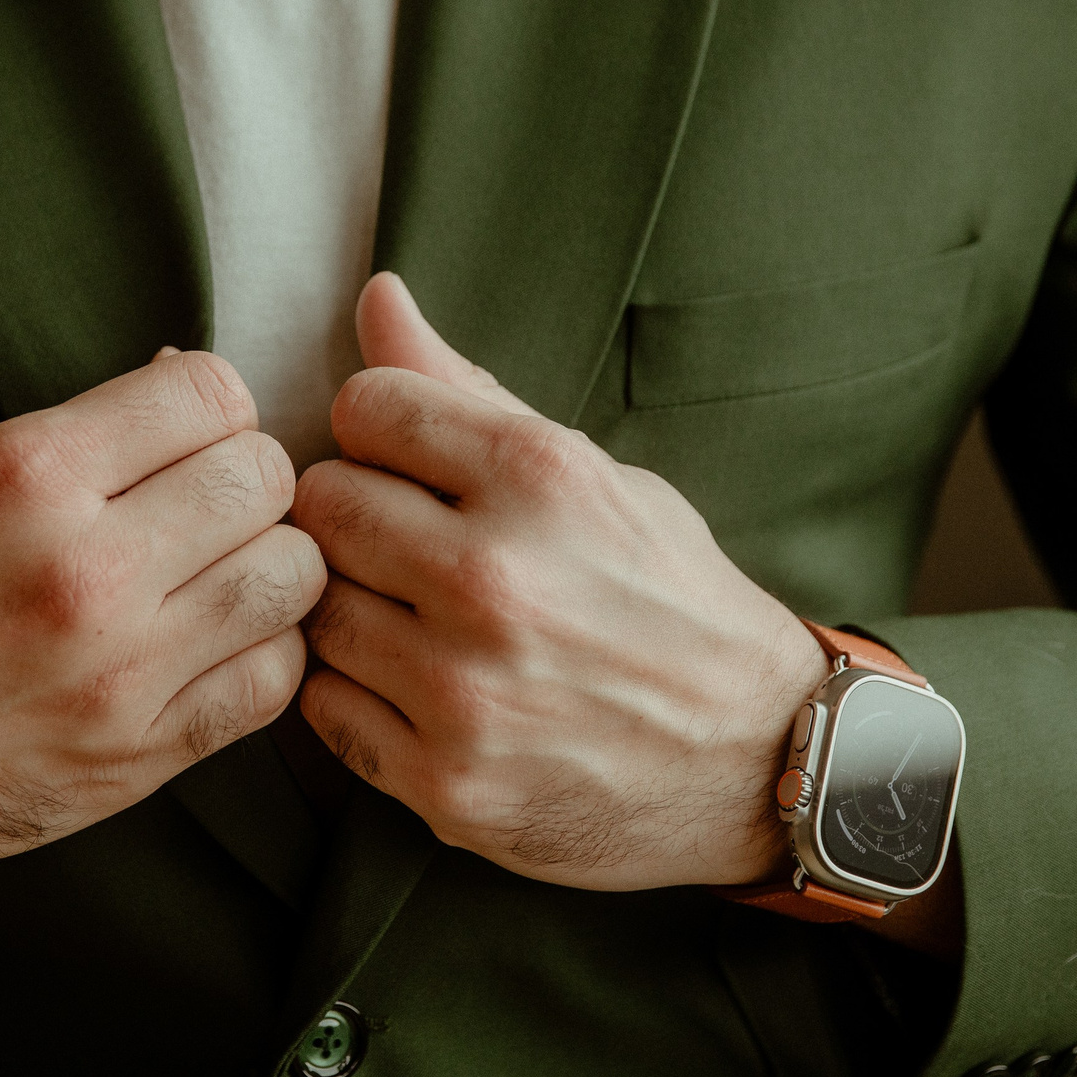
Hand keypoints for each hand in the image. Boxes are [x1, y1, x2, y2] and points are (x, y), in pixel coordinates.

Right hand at [0, 350, 324, 942]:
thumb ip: (71, 440)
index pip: (210, 394)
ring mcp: (116, 673)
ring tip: (216, 573)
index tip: (187, 432)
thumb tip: (182, 388)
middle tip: (205, 504)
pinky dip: (262, 654)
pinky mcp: (132, 758)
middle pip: (265, 479)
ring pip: (291, 577)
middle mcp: (82, 570)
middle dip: (246, 479)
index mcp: (25, 477)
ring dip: (268, 563)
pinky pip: (271, 682)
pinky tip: (213, 646)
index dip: (211, 405)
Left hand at [293, 275, 827, 891]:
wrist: (760, 760)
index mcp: (540, 478)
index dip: (380, 431)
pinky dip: (358, 697)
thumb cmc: (672, 601)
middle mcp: (494, 578)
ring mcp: (464, 688)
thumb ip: (469, 392)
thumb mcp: (594, 475)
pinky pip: (325, 709)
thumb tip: (376, 296)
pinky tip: (418, 690)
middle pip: (324, 504)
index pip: (366, 406)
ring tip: (417, 620)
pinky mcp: (445, 780)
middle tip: (404, 546)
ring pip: (316, 609)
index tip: (410, 465)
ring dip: (352, 608)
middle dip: (355, 515)